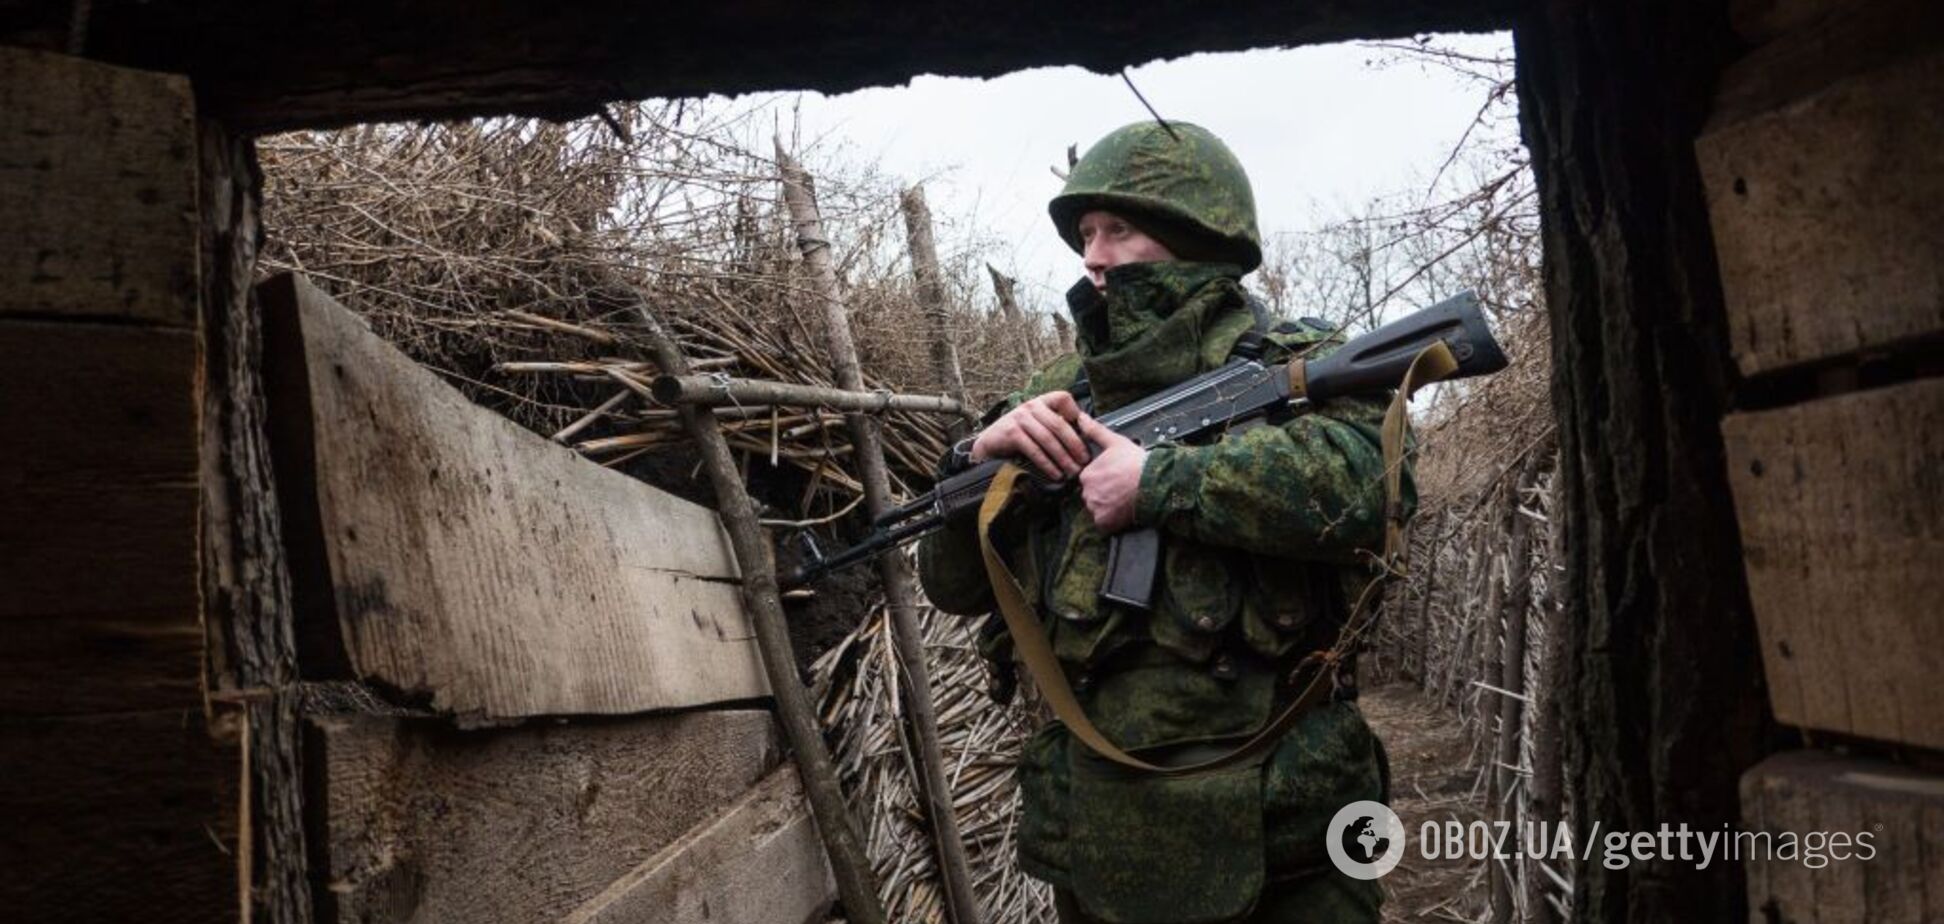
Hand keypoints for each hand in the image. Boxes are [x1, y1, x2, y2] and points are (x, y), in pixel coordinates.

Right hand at [970, 391, 1088, 479]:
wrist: (989, 444)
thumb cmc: (1018, 436)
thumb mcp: (1036, 424)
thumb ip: (1054, 425)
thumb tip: (1084, 437)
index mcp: (1040, 402)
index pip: (1063, 398)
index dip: (1075, 412)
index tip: (1085, 431)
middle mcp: (1031, 406)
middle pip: (1059, 424)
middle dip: (1075, 444)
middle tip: (1085, 461)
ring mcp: (1020, 418)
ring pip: (1048, 438)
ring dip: (1063, 457)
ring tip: (1072, 471)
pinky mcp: (1012, 432)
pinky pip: (1034, 449)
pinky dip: (1047, 464)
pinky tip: (1055, 474)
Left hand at [1076, 413, 1144, 532]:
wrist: (1156, 482)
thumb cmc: (1137, 462)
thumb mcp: (1115, 442)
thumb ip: (1094, 431)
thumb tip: (1080, 418)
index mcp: (1087, 474)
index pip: (1089, 480)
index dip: (1102, 479)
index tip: (1115, 478)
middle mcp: (1088, 492)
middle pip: (1092, 496)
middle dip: (1103, 494)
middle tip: (1120, 489)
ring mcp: (1096, 508)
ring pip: (1098, 510)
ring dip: (1107, 507)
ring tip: (1123, 499)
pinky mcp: (1105, 523)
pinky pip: (1104, 525)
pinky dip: (1112, 521)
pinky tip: (1123, 510)